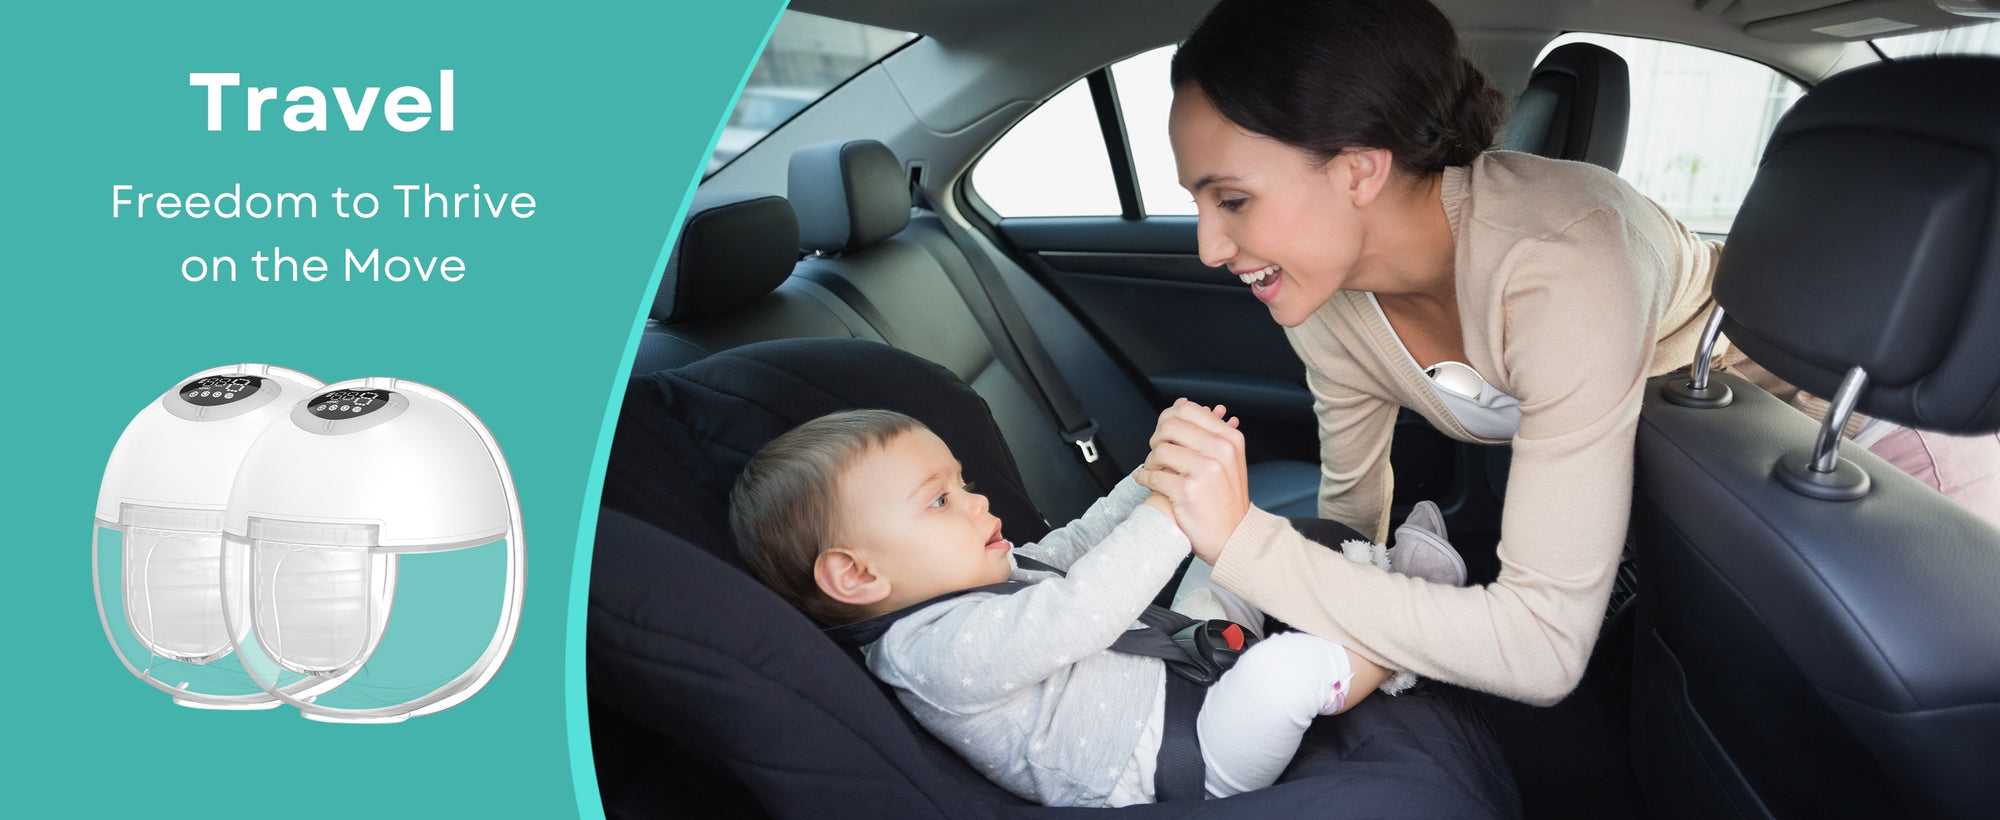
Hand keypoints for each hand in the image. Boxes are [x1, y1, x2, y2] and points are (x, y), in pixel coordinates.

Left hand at [1134, 398, 1248, 562]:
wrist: (1233, 537)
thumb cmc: (1225, 498)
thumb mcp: (1226, 459)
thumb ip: (1205, 431)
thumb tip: (1180, 402)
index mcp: (1229, 439)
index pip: (1188, 410)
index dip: (1168, 419)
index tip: (1165, 434)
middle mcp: (1220, 452)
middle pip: (1170, 426)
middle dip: (1157, 438)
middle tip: (1158, 453)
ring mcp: (1205, 471)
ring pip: (1159, 450)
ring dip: (1150, 461)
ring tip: (1155, 470)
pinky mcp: (1187, 491)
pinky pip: (1153, 475)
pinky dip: (1144, 478)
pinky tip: (1147, 480)